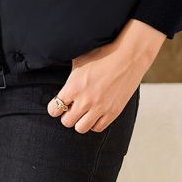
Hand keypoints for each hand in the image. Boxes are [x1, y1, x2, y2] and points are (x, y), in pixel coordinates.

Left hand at [47, 18, 166, 132]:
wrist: (128, 56)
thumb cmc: (103, 53)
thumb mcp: (79, 60)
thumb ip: (68, 73)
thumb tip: (54, 66)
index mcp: (74, 86)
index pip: (54, 109)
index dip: (53, 107)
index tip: (57, 104)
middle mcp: (85, 100)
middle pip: (66, 121)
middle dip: (66, 114)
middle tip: (71, 107)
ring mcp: (100, 108)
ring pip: (81, 128)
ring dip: (79, 121)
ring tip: (82, 112)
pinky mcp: (113, 112)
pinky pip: (98, 128)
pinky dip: (94, 123)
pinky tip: (94, 113)